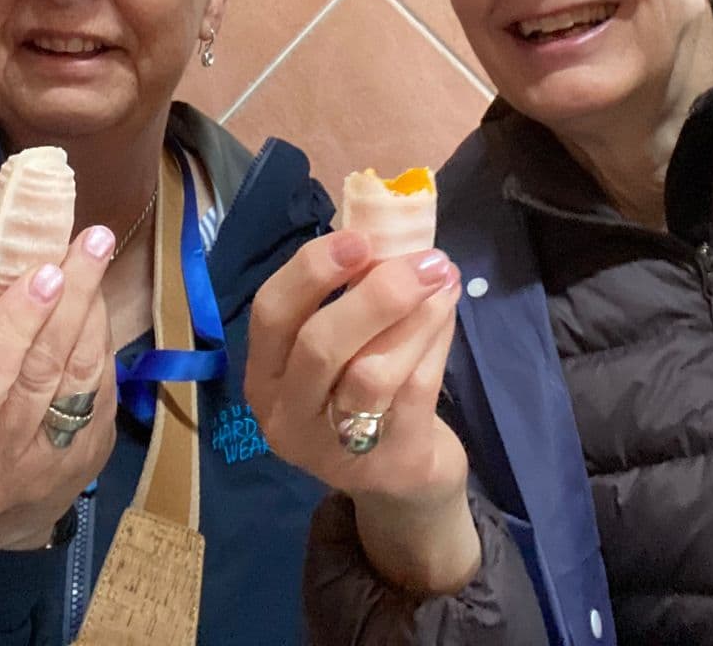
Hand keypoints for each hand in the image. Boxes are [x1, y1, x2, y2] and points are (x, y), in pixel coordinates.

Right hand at [0, 217, 118, 549]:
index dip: (12, 327)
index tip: (42, 271)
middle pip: (40, 374)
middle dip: (70, 299)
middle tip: (90, 239)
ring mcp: (51, 469)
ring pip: (81, 380)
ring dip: (92, 312)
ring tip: (95, 255)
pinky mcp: (91, 463)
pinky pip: (102, 392)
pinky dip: (101, 341)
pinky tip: (95, 304)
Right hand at [248, 230, 472, 592]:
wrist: (402, 482)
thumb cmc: (363, 393)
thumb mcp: (340, 349)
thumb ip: (348, 296)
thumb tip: (388, 229)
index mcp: (265, 377)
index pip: (270, 314)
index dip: (310, 271)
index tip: (359, 238)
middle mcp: (288, 417)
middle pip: (318, 346)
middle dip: (374, 293)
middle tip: (422, 259)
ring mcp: (336, 449)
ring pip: (370, 372)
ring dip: (413, 315)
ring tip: (442, 277)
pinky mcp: (391, 463)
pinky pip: (415, 390)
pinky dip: (435, 339)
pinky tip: (447, 308)